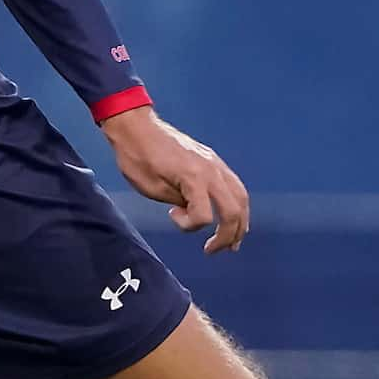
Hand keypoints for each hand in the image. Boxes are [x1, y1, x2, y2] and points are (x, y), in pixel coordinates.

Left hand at [102, 106, 248, 253]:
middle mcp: (211, 170)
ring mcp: (215, 163)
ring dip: (240, 222)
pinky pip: (235, 186)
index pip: (204, 216)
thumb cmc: (138, 158)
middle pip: (234, 210)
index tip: (171, 216)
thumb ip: (180, 202)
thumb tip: (194, 212)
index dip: (188, 226)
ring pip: (241, 197)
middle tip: (214, 250)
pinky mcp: (213, 161)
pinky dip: (237, 205)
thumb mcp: (153, 188)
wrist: (137, 128)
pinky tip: (232, 216)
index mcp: (193, 177)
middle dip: (227, 235)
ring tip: (233, 241)